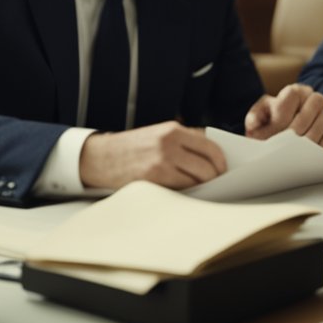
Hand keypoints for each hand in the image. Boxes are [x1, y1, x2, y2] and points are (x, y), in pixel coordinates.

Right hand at [79, 121, 226, 189]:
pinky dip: (187, 193)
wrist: (100, 157)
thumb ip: (183, 141)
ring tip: (200, 189)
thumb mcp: (157, 134)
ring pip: (198, 180)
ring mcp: (161, 162)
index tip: (222, 170)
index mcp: (172, 130)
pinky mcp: (154, 179)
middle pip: (208, 166)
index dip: (221, 162)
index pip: (211, 147)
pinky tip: (184, 192)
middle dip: (215, 178)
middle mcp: (169, 143)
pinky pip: (182, 189)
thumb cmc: (131, 148)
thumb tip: (211, 156)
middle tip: (214, 184)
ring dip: (202, 187)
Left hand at [245, 84, 322, 149]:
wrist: (286, 131)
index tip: (274, 133)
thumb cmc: (270, 122)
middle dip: (295, 131)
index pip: (292, 96)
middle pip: (309, 110)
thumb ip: (254, 117)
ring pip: (321, 124)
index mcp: (294, 91)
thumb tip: (253, 123)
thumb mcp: (258, 117)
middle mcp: (314, 97)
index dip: (283, 115)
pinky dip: (318, 148)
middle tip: (285, 147)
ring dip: (307, 141)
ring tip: (295, 154)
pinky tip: (307, 157)